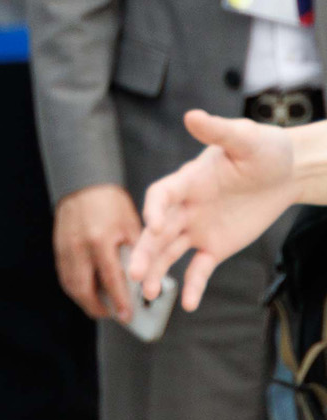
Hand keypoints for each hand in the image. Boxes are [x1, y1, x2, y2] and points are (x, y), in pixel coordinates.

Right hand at [53, 184, 142, 320]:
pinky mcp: (58, 248)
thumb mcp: (131, 225)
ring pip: (71, 286)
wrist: (83, 184)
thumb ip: (137, 253)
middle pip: (84, 290)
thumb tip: (145, 280)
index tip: (127, 316)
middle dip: (99, 308)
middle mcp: (79, 248)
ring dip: (86, 301)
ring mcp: (65, 249)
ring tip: (102, 307)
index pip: (110, 280)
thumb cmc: (111, 204)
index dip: (119, 301)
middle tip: (114, 316)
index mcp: (100, 241)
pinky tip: (89, 292)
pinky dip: (76, 288)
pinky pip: (65, 276)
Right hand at [130, 110, 294, 310]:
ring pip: (169, 252)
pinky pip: (198, 268)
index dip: (153, 210)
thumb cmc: (265, 150)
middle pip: (157, 231)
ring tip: (146, 293)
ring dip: (156, 271)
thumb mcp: (245, 139)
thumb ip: (219, 131)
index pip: (160, 196)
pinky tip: (187, 304)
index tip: (152, 227)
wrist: (287, 172)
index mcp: (187, 180)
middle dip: (144, 251)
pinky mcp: (215, 246)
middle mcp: (185, 206)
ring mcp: (197, 228)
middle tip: (133, 272)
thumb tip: (191, 115)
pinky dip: (192, 286)